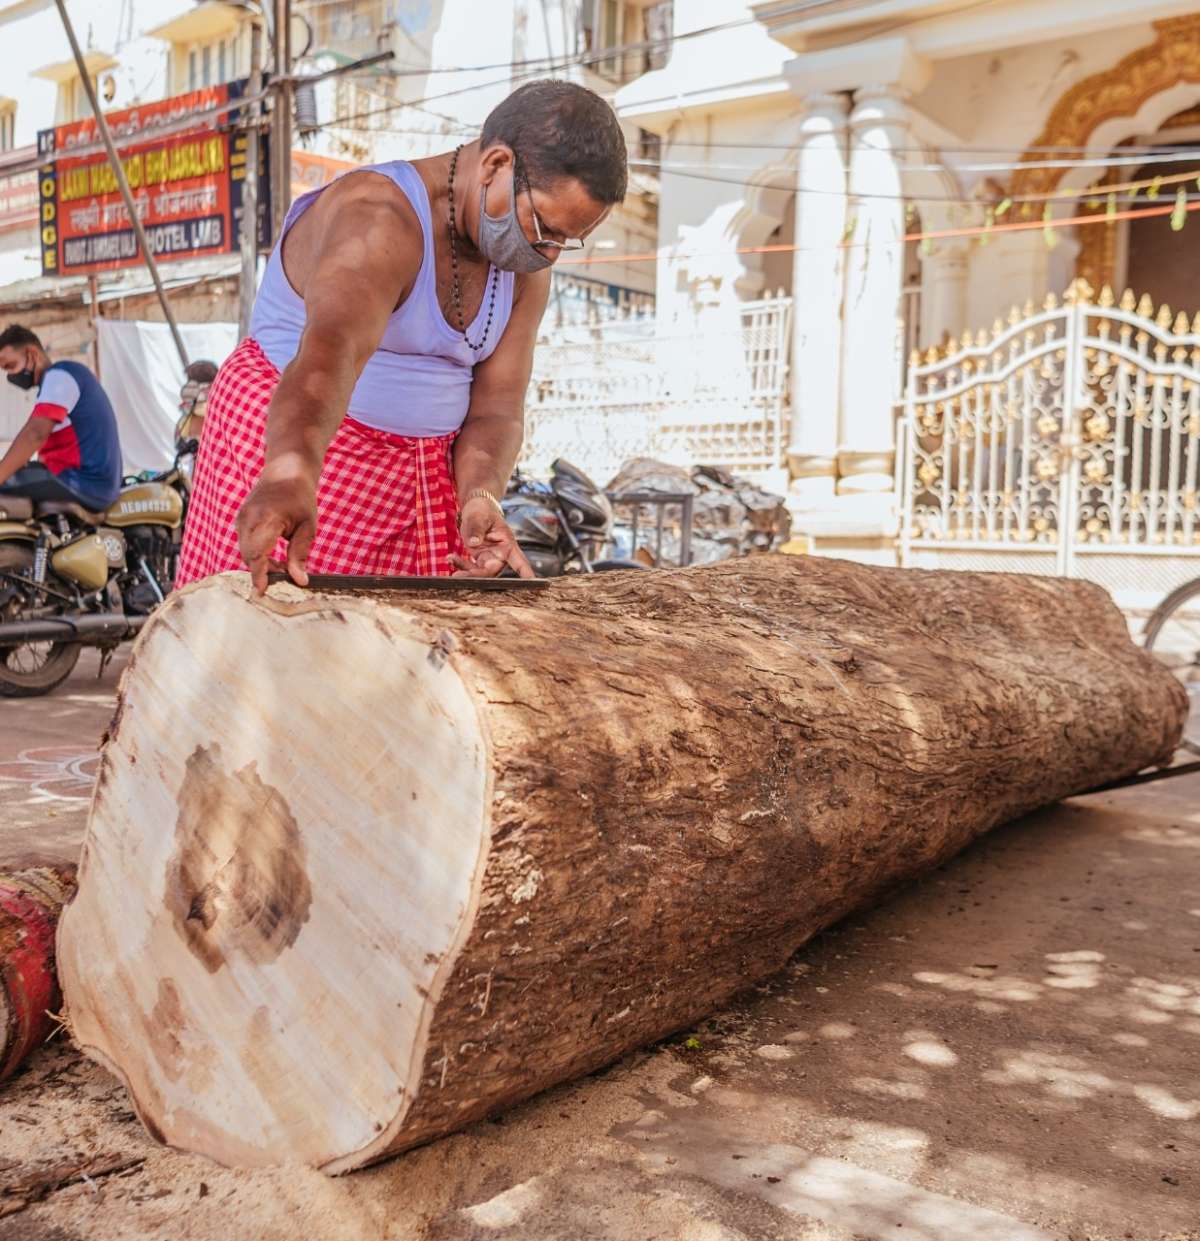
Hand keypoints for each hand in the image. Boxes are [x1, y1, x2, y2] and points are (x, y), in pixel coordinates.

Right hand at [235, 462, 318, 592]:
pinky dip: (257, 554)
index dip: (259, 575)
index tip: (262, 592)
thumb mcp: (308, 527)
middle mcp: (248, 518)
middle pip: (249, 556)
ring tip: (284, 565)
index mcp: (266, 518)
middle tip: (286, 576)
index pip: (257, 554)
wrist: (286, 470)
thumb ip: (300, 554)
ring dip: (261, 564)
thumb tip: (300, 581)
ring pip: (245, 552)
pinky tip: (275, 556)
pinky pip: (245, 544)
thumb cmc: (301, 498)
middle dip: (264, 571)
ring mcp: (241, 518)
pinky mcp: (240, 520)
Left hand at [449, 496, 534, 578]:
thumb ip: (477, 529)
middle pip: (492, 572)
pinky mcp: (479, 560)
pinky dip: (460, 565)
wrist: (475, 510)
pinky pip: (471, 569)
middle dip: (476, 576)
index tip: (533, 583)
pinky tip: (450, 558)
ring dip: (465, 571)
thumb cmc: (482, 511)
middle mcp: (501, 555)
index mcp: (508, 544)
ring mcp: (490, 559)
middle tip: (458, 576)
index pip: (519, 561)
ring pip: (480, 574)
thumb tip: (474, 543)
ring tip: (451, 559)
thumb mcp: (479, 516)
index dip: (526, 573)